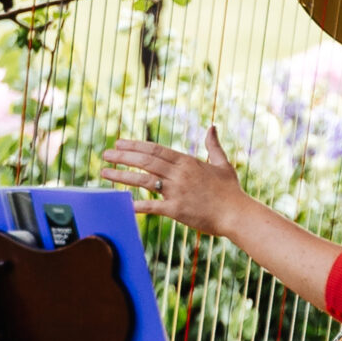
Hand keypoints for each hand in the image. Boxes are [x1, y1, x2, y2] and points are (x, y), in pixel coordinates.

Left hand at [101, 127, 248, 236]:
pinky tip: (122, 202)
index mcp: (187, 162)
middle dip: (123, 156)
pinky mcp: (176, 210)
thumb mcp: (222, 164)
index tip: (120, 143)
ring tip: (104, 173)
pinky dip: (137, 204)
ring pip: (143, 180)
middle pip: (145, 161)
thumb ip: (213, 145)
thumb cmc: (231, 191)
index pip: (155, 150)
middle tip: (106, 154)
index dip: (135, 145)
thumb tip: (212, 126)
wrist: (237, 214)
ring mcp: (177, 191)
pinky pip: (152, 206)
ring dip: (122, 175)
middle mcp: (179, 174)